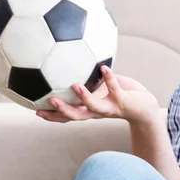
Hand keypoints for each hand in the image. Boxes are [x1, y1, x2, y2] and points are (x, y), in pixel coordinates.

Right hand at [36, 66, 158, 125]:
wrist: (144, 106)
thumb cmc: (119, 94)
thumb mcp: (100, 88)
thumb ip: (87, 80)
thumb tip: (70, 62)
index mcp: (89, 110)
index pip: (67, 116)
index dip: (52, 115)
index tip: (35, 110)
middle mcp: (97, 112)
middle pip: (76, 116)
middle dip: (62, 110)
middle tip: (49, 101)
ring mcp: (110, 107)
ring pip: (95, 106)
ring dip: (85, 97)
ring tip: (75, 85)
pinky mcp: (123, 101)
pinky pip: (115, 88)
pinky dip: (110, 78)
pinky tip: (105, 68)